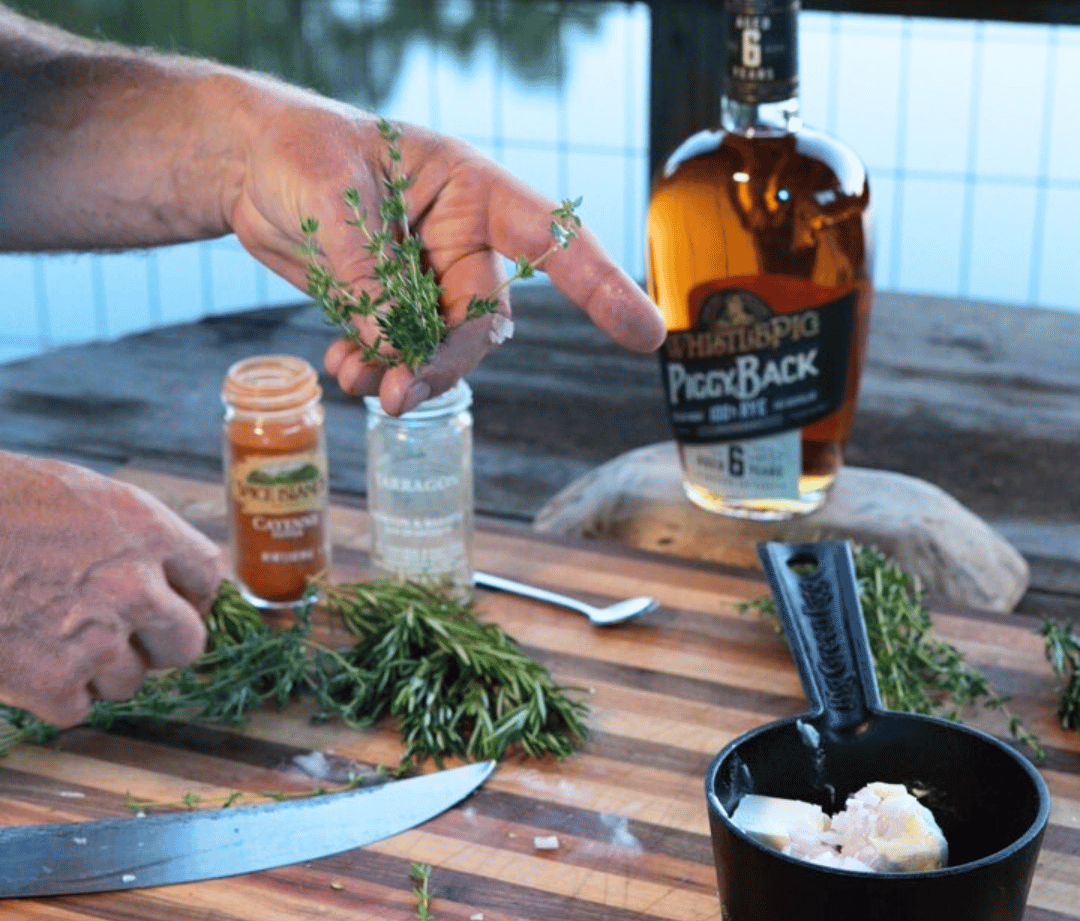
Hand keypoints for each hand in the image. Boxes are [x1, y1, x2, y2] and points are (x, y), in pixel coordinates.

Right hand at [0, 454, 225, 728]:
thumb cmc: (2, 503)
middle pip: (188, 643)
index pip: (208, 576)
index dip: (188, 591)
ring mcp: (97, 639)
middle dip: (160, 643)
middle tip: (121, 632)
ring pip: (130, 682)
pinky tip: (24, 658)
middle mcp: (135, 587)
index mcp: (148, 531)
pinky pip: (80, 709)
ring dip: (100, 669)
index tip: (172, 598)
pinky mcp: (52, 683)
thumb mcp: (86, 497)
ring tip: (51, 634)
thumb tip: (176, 578)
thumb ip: (138, 536)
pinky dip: (54, 695)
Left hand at [226, 96, 665, 414]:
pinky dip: (378, 369)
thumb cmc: (296, 151)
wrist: (246, 167)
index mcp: (469, 191)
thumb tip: (394, 353)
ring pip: (444, 347)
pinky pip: (404, 352)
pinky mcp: (393, 304)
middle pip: (483, 321)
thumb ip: (372, 276)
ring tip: (356, 379)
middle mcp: (461, 238)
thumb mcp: (332, 202)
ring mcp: (428, 275)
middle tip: (398, 394)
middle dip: (445, 362)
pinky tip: (344, 366)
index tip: (647, 333)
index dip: (602, 286)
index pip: (552, 239)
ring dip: (406, 373)